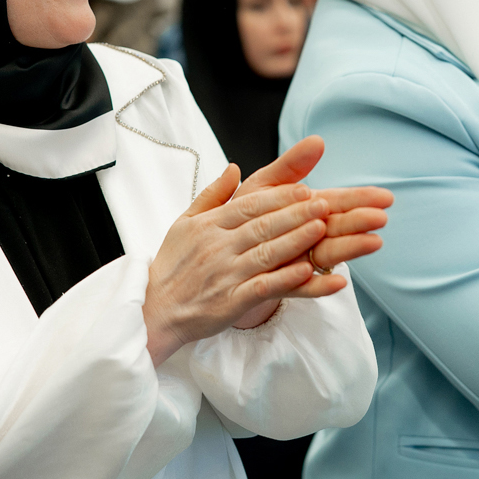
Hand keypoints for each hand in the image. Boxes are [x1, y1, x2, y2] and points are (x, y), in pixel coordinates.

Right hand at [142, 136, 391, 365]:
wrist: (153, 310)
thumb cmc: (172, 267)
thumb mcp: (184, 223)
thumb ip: (212, 195)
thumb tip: (234, 168)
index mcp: (208, 225)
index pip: (249, 205)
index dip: (279, 197)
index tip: (305, 189)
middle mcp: (217, 247)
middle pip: (263, 225)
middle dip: (296, 213)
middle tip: (324, 203)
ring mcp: (225, 275)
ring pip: (267, 253)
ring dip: (297, 239)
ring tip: (323, 228)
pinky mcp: (230, 302)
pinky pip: (263, 287)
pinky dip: (286, 279)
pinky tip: (307, 270)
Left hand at [234, 135, 391, 306]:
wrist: (216, 253)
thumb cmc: (241, 215)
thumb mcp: (264, 184)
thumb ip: (291, 165)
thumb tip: (318, 140)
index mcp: (303, 208)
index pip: (337, 201)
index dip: (360, 198)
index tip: (383, 197)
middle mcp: (306, 235)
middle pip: (338, 226)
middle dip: (360, 221)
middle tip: (381, 216)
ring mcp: (298, 260)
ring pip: (328, 253)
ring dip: (351, 248)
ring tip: (374, 242)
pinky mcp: (283, 284)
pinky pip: (302, 286)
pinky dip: (320, 285)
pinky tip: (339, 282)